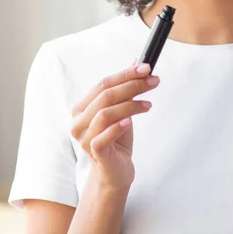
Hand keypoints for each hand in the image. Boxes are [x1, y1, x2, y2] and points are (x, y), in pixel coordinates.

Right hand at [70, 60, 159, 190]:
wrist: (115, 171)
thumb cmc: (117, 137)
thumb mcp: (123, 109)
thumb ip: (125, 87)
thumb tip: (136, 61)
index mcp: (82, 107)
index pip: (103, 84)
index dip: (125, 74)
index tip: (146, 68)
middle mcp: (78, 121)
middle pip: (105, 96)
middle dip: (132, 85)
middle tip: (153, 81)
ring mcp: (83, 138)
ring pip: (106, 113)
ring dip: (130, 105)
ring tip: (148, 104)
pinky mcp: (93, 152)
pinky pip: (103, 136)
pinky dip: (118, 126)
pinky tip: (130, 121)